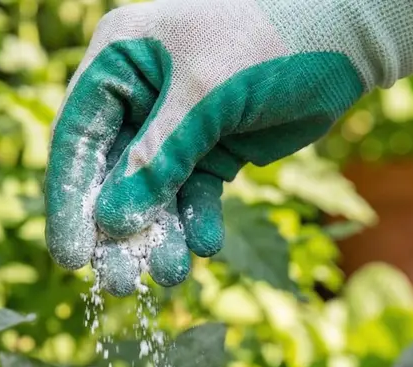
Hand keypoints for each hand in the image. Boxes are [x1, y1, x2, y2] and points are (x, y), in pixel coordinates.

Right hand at [44, 0, 412, 294]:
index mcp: (118, 61)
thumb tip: (112, 223)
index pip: (76, 139)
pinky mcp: (212, 149)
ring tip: (169, 276)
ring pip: (153, 194)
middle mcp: (138, 95)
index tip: (70, 258)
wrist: (342, 35)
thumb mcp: (205, 94)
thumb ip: (158, 157)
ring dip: (158, 236)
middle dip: (116, 232)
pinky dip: (197, 222)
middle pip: (110, 176)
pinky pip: (194, 196)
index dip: (70, 201)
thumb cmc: (267, 40)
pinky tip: (205, 247)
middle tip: (119, 284)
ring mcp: (175, 126)